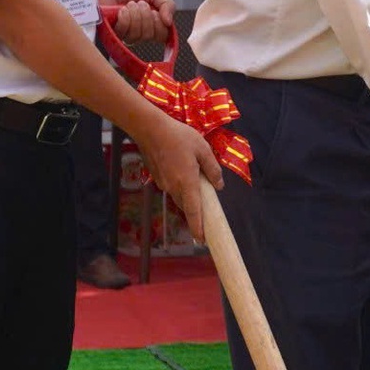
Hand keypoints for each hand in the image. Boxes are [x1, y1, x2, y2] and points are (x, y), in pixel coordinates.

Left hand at [97, 0, 173, 38]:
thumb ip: (168, 4)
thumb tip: (169, 22)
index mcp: (153, 23)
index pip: (163, 35)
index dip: (160, 24)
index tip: (155, 11)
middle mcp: (141, 31)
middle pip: (151, 36)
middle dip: (146, 16)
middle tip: (140, 3)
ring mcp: (127, 35)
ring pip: (138, 35)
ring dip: (135, 16)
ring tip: (129, 5)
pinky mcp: (114, 35)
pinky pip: (125, 33)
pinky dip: (125, 19)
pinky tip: (121, 11)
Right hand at [134, 115, 224, 241]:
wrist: (150, 129)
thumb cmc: (180, 137)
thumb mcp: (203, 149)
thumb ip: (212, 169)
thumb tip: (219, 185)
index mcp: (187, 182)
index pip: (193, 211)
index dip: (197, 226)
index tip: (201, 239)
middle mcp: (173, 187)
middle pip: (186, 205)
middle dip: (195, 211)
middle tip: (206, 213)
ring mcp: (163, 183)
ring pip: (178, 196)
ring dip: (187, 196)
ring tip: (195, 181)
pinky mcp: (156, 177)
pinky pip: (171, 186)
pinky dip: (179, 185)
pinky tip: (182, 168)